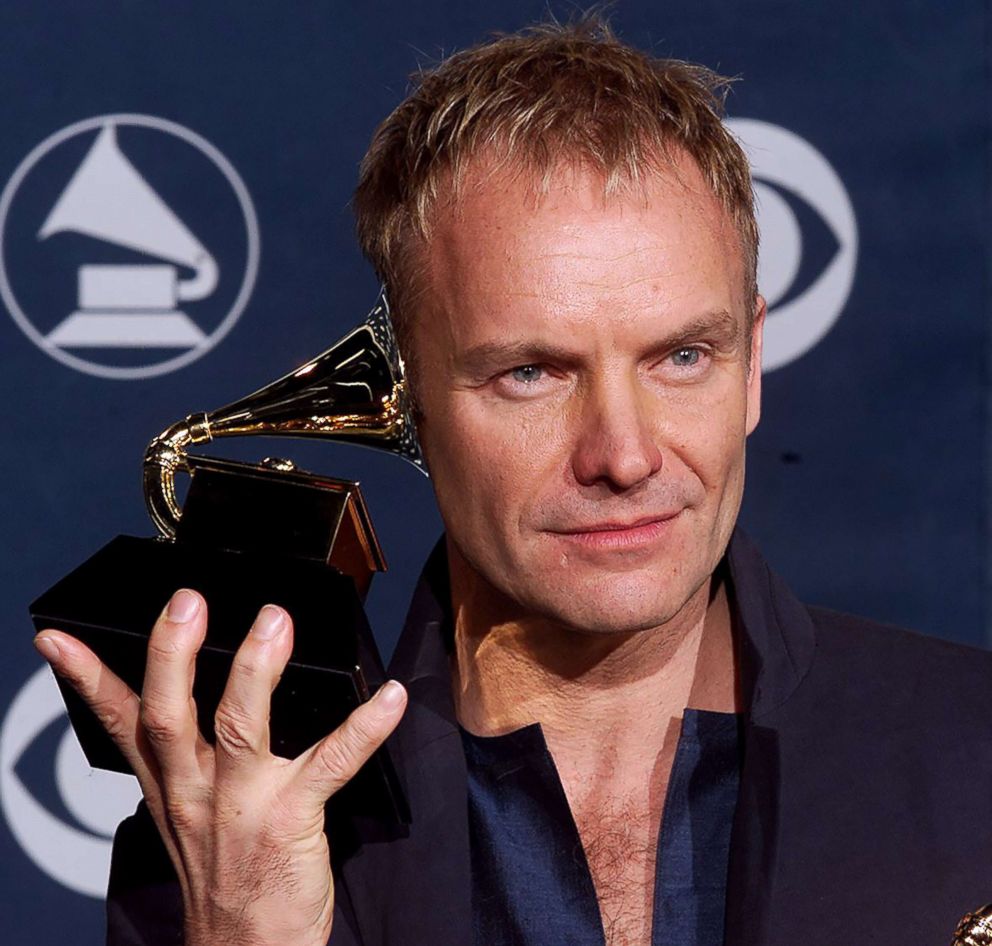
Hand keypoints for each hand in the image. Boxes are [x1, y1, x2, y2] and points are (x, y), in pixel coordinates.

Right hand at [33, 589, 406, 945]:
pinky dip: (364, 728)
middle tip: (186, 602)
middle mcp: (197, 789)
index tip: (59, 637)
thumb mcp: (184, 813)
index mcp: (171, 782)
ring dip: (256, 673)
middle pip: (170, 714)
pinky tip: (389, 697)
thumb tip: (191, 692)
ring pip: (240, 729)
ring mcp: (244, 804)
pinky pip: (332, 763)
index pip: (119, 721)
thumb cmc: (226, 877)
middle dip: (172, 655)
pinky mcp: (292, 819)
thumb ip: (185, 754)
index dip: (86, 678)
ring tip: (273, 623)